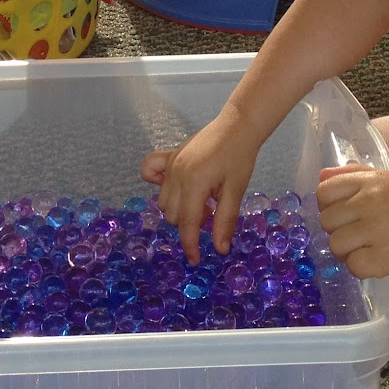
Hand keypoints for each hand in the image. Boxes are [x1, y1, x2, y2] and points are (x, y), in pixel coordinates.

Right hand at [140, 109, 264, 263]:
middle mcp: (176, 174)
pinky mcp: (169, 157)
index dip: (190, 246)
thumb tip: (220, 249)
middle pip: (173, 215)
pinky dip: (157, 185)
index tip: (196, 260)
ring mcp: (170, 165)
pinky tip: (177, 188)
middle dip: (190, 223)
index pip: (187, 223)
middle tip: (211, 212)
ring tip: (202, 200)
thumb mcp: (236, 191)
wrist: (236, 128)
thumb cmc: (240, 158)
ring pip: (164, 201)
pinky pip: (149, 171)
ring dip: (180, 209)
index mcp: (194, 183)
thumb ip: (225, 221)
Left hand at [315, 164, 388, 282]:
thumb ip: (355, 175)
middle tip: (360, 237)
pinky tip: (378, 262)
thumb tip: (321, 177)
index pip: (324, 191)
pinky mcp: (388, 255)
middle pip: (327, 221)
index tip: (345, 216)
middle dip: (339, 232)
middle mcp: (371, 200)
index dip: (329, 207)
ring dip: (349, 252)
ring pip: (337, 244)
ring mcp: (379, 228)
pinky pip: (354, 266)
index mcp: (371, 180)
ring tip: (369, 250)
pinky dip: (363, 268)